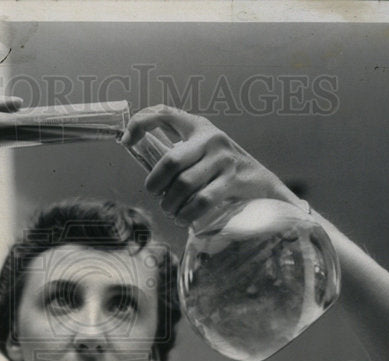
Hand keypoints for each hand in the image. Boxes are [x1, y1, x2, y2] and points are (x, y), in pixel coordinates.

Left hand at [122, 106, 300, 224]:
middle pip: (170, 161)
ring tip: (170, 210)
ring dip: (171, 203)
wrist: (261, 184)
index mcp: (198, 126)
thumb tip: (140, 159)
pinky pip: (201, 200)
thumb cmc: (222, 170)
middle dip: (156, 184)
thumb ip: (178, 152)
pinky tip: (183, 218)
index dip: (140, 124)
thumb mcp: (201, 151)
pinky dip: (186, 213)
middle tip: (157, 196)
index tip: (126, 141)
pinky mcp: (232, 179)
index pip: (163, 113)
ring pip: (184, 185)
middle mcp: (210, 137)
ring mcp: (223, 158)